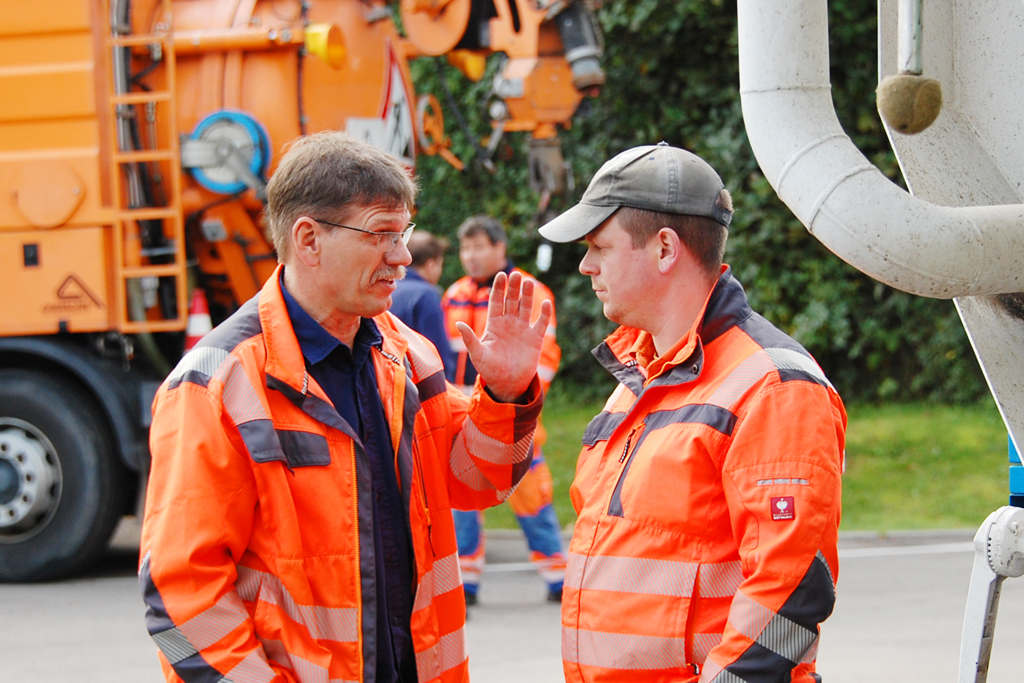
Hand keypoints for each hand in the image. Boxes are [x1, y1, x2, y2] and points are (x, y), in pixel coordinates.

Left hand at [456, 271, 550, 402]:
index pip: (496, 301)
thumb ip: (469, 339)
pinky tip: (545, 303)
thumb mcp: (477, 354)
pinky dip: (544, 313)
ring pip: (526, 307)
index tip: (501, 274)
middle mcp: (509, 323)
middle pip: (512, 300)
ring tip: (528, 283)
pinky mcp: (535, 339)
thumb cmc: (489, 370)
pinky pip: (541, 323)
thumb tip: (458, 323)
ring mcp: (522, 329)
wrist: (507, 384)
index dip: (498, 288)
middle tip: (516, 274)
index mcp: (494, 324)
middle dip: (514, 287)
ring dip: (527, 295)